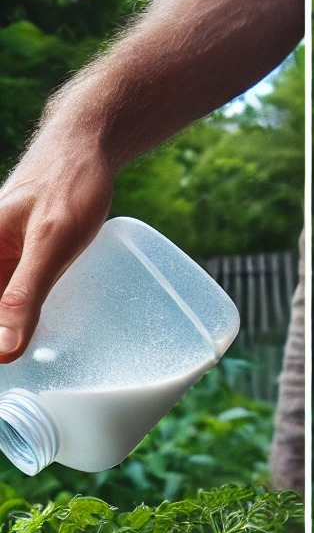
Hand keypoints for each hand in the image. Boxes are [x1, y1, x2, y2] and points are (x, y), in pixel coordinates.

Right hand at [0, 132, 113, 361]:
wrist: (85, 149)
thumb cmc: (68, 188)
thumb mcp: (50, 245)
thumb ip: (26, 295)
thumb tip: (3, 351)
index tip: (7, 372)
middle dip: (3, 344)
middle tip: (20, 383)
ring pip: (1, 310)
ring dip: (10, 336)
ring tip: (28, 375)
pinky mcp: (20, 261)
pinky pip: (13, 298)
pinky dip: (21, 322)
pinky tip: (40, 344)